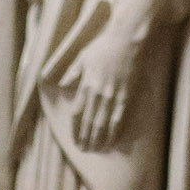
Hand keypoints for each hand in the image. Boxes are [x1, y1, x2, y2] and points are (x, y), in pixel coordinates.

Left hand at [72, 27, 139, 150]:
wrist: (126, 38)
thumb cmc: (104, 45)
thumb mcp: (83, 56)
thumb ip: (73, 73)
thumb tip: (63, 85)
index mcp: (86, 84)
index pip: (77, 113)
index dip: (75, 129)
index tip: (75, 140)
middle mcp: (97, 93)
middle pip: (89, 121)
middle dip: (86, 137)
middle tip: (84, 150)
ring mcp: (112, 95)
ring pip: (103, 122)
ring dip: (98, 138)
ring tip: (96, 149)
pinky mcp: (126, 94)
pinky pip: (119, 117)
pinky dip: (115, 130)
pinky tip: (113, 139)